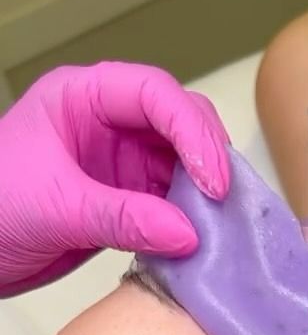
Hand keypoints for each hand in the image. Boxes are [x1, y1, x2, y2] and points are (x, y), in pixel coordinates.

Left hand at [0, 62, 229, 294]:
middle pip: (178, 123)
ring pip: (180, 166)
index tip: (212, 180)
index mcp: (82, 99)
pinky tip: (200, 239)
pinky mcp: (124, 201)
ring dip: (203, 193)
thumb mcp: (56, 208)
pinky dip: (188, 220)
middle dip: (206, 157)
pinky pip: (169, 203)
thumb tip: (188, 233)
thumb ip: (123, 218)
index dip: (192, 132)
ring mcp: (118, 163)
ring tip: (220, 225)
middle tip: (224, 201)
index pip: (155, 95)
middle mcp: (107, 124)